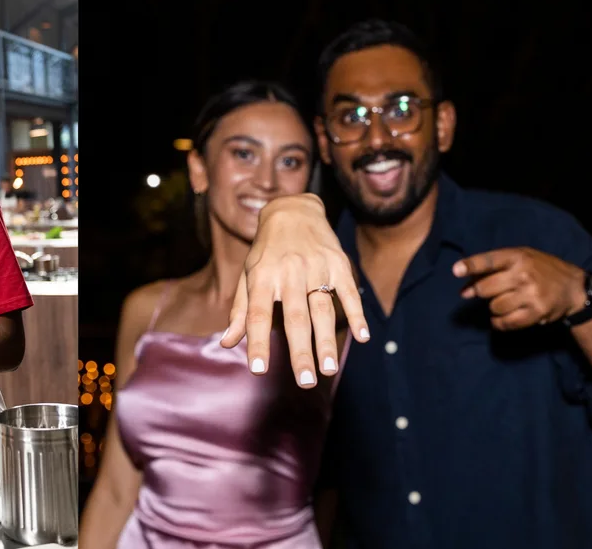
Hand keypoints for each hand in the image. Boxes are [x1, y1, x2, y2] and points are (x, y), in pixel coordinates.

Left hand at [220, 194, 369, 388]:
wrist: (292, 211)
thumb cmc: (266, 251)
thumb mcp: (248, 275)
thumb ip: (241, 311)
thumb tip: (228, 343)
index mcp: (262, 278)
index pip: (257, 315)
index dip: (257, 342)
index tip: (258, 370)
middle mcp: (288, 273)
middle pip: (295, 318)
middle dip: (300, 351)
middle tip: (305, 382)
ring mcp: (316, 268)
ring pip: (322, 310)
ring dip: (326, 341)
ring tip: (329, 369)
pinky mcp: (339, 263)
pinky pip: (349, 292)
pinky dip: (357, 314)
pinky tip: (363, 336)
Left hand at [453, 247, 585, 329]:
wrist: (572, 287)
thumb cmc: (538, 270)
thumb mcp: (518, 259)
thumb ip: (490, 271)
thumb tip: (463, 293)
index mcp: (517, 257)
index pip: (489, 261)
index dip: (471, 265)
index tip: (456, 270)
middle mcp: (524, 274)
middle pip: (485, 289)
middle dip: (482, 292)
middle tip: (492, 291)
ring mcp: (531, 294)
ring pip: (494, 307)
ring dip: (495, 308)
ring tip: (508, 301)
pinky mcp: (537, 312)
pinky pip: (506, 323)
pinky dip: (500, 323)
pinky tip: (505, 317)